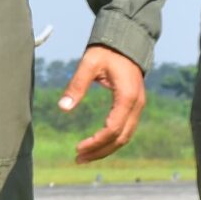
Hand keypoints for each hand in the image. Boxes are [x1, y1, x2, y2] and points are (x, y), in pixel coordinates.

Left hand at [59, 46, 145, 163]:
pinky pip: (125, 130)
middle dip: (100, 151)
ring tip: (84, 156)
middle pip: (120, 139)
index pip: (112, 129)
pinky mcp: (134, 106)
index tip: (78, 148)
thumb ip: (76, 85)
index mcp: (127, 97)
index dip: (95, 142)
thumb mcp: (89, 64)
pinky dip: (111, 141)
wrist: (127, 41)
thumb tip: (63, 108)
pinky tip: (96, 144)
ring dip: (105, 149)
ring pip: (125, 137)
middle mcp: (136, 105)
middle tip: (78, 158)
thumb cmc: (107, 51)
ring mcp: (138, 107)